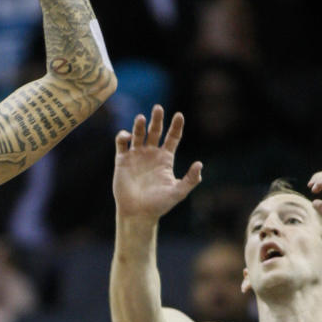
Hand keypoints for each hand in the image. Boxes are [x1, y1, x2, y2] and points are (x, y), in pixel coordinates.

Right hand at [113, 106, 200, 221]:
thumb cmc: (159, 204)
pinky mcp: (122, 160)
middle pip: (155, 131)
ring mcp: (136, 156)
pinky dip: (123, 136)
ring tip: (141, 118)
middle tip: (158, 108)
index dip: (176, 126)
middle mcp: (151, 154)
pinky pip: (121, 143)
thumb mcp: (178, 192)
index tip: (179, 115)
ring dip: (139, 125)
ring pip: (138, 134)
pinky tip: (127, 136)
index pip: (172, 137)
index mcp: (165, 159)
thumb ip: (191, 179)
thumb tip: (200, 164)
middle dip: (157, 119)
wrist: (137, 213)